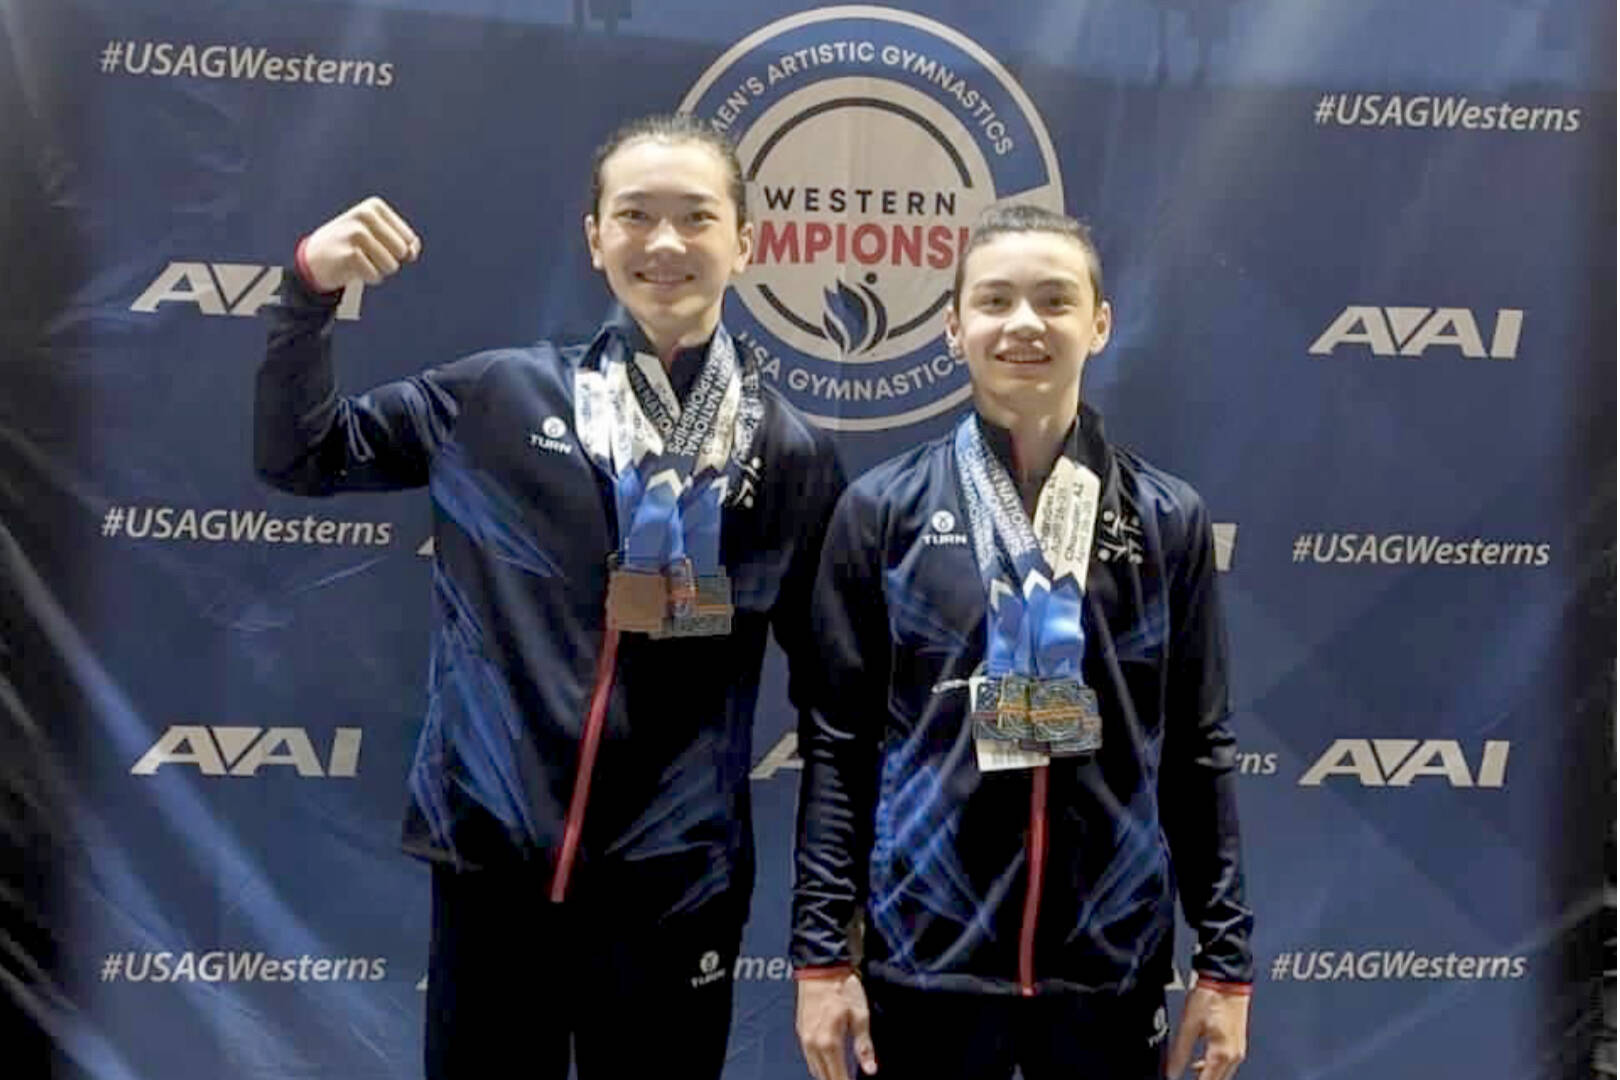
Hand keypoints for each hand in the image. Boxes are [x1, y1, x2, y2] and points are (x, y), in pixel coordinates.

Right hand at [299, 196, 420, 291]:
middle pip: (402, 251)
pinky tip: (352, 268)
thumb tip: (411, 252)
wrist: (315, 258)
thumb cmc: (353, 246)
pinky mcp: (349, 254)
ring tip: (359, 260)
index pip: (409, 238)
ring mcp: (356, 233)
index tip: (375, 244)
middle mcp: (364, 215)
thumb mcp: (380, 236)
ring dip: (378, 269)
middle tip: (366, 253)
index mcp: (374, 207)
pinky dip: (369, 278)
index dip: (398, 250)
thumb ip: (405, 242)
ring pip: (391, 265)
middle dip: (389, 259)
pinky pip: (376, 275)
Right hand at [796, 972, 877, 1079]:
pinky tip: (830, 1064)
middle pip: (824, 1077)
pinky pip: (810, 1057)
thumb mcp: (860, 1016)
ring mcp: (805, 1038)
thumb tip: (870, 1069)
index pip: (837, 1077)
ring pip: (815, 1069)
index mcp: (828, 1042)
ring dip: (827, 1076)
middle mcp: (813, 1044)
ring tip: (841, 1076)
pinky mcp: (802, 1031)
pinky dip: (820, 1065)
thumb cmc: (842, 988)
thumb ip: (864, 1046)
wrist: (822, 968)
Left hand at [1165, 982, 1248, 1079]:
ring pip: (1222, 1074)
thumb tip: (1171, 1071)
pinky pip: (1225, 1064)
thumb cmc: (1211, 996)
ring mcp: (1238, 1049)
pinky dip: (1211, 1068)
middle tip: (1182, 1077)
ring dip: (1206, 1077)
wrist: (1228, 978)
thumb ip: (1179, 1052)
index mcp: (1222, 1054)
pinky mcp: (1237, 1042)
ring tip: (1189, 1075)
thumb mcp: (1189, 1025)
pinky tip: (1198, 1064)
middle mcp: (1234, 1055)